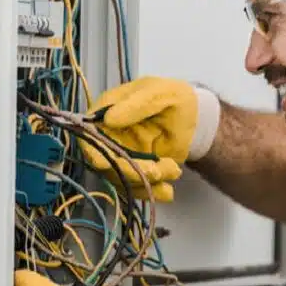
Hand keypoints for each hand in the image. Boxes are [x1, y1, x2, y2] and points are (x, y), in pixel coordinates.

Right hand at [79, 76, 220, 200]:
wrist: (195, 118)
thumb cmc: (174, 98)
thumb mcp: (158, 94)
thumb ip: (136, 104)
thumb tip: (109, 118)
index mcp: (108, 111)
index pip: (90, 134)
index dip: (95, 151)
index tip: (108, 164)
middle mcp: (109, 135)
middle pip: (106, 161)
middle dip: (131, 171)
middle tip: (158, 171)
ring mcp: (121, 154)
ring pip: (122, 177)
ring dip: (147, 181)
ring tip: (174, 170)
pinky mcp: (135, 169)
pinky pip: (135, 186)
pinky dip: (151, 191)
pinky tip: (167, 191)